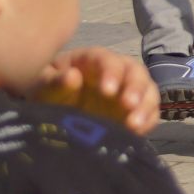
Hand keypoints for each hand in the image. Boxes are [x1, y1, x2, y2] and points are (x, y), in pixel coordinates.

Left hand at [36, 48, 160, 134]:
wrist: (52, 114)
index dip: (111, 73)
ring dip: (145, 107)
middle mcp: (118, 72)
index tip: (107, 91)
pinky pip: (150, 112)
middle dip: (135, 89)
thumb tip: (73, 76)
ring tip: (134, 125)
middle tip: (128, 105)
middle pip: (135, 73)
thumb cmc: (48, 93)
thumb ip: (54, 81)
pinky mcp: (134, 111)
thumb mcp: (43, 86)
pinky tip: (137, 133)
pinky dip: (148, 121)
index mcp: (94, 60)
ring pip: (148, 92)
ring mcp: (129, 91)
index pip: (108, 61)